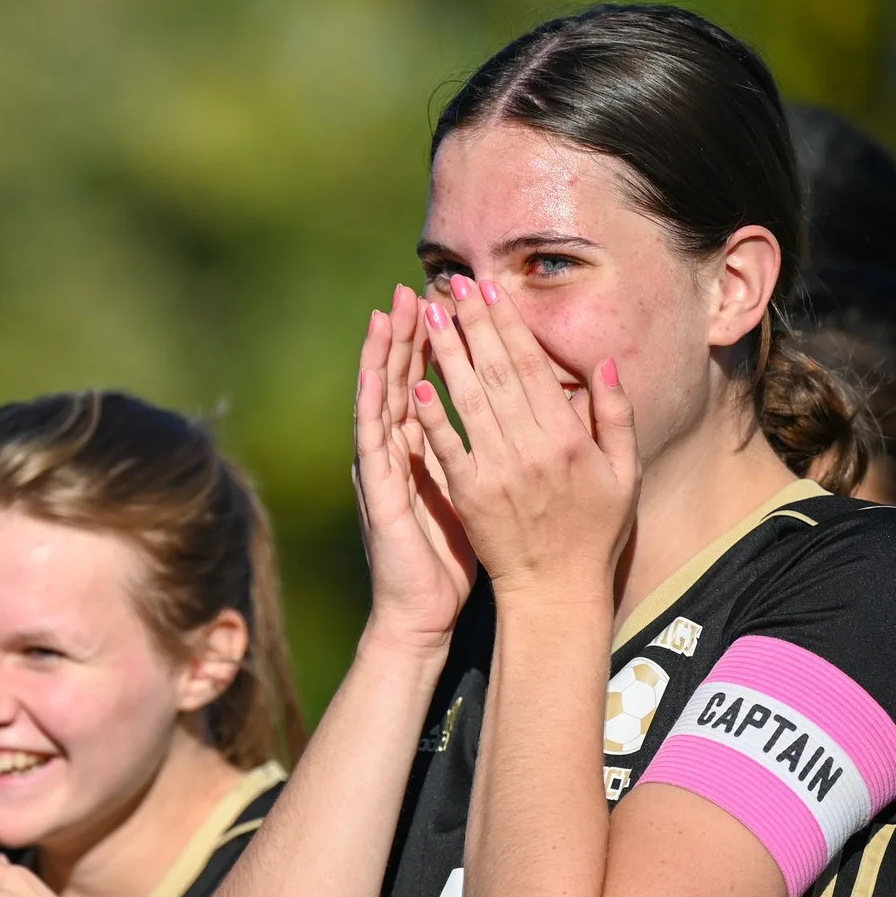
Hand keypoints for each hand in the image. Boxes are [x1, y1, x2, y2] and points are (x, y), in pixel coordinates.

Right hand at [353, 284, 475, 651]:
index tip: (456, 299)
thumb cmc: (454, 555)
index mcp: (425, 446)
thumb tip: (518, 410)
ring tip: (388, 313)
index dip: (442, 340)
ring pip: (380, 399)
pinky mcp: (379, 492)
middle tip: (417, 285)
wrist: (422, 611)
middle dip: (409, 332)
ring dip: (382, 358)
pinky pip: (378, 444)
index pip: (431, 380)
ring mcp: (383, 469)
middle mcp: (398, 449)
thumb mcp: (478, 491)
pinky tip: (383, 380)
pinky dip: (378, 410)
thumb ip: (490, 449)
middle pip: (400, 378)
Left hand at [411, 275, 638, 604]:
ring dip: (446, 355)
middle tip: (451, 285)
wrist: (555, 591)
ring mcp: (496, 472)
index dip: (508, 325)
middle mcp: (530, 449)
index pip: (531, 367)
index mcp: (568, 438)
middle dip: (471, 325)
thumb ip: (617, 415)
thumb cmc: (595, 530)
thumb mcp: (625, 473)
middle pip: (496, 372)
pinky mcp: (468, 495)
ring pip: (468, 401)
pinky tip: (416, 383)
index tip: (489, 291)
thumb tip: (604, 361)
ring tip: (428, 317)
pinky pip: (446, 447)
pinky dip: (432, 416)